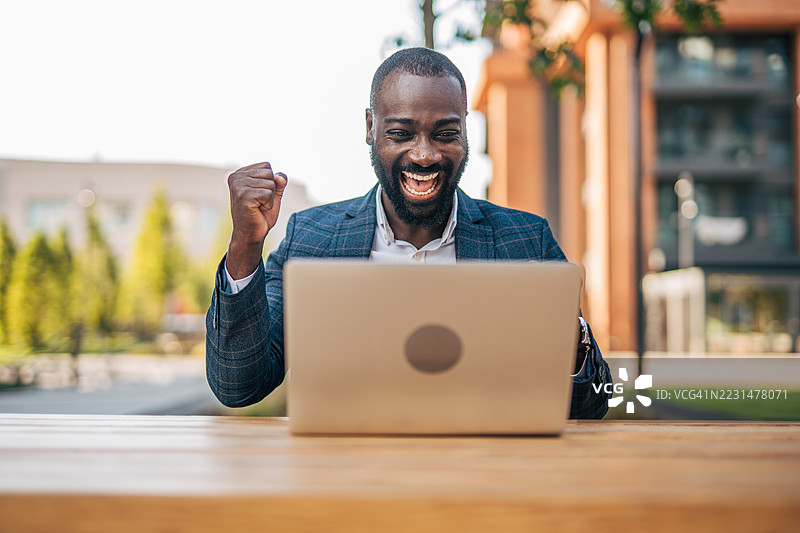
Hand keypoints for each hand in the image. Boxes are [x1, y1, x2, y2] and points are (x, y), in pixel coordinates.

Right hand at [225, 162, 286, 278]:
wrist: (251, 234)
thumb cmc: (261, 214)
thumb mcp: (273, 193)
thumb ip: (279, 181)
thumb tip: (280, 178)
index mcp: (240, 173)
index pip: (266, 166)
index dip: (270, 182)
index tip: (259, 195)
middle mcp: (236, 177)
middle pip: (269, 173)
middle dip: (270, 190)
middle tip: (259, 202)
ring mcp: (238, 186)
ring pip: (270, 183)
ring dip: (269, 198)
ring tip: (258, 206)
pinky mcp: (243, 196)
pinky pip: (268, 194)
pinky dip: (268, 204)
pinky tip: (257, 210)